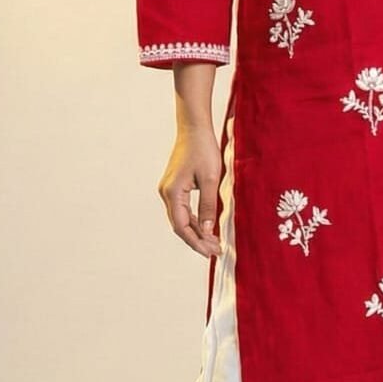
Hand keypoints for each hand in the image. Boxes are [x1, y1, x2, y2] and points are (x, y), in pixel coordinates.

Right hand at [158, 126, 223, 256]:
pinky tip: (207, 228)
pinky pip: (183, 210)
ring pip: (181, 219)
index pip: (182, 227)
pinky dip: (195, 220)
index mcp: (172, 193)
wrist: (194, 129)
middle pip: (180, 225)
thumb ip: (208, 205)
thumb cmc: (203, 150)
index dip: (196, 242)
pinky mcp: (174, 187)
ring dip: (196, 231)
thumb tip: (208, 230)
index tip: (210, 252)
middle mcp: (166, 194)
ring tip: (214, 243)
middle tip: (216, 251)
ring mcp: (169, 190)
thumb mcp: (210, 179)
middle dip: (197, 240)